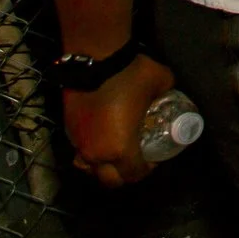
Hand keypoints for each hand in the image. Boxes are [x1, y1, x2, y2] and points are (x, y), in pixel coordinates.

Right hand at [63, 53, 174, 186]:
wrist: (95, 58)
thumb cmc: (131, 74)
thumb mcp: (162, 83)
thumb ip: (167, 95)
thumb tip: (171, 96)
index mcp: (120, 149)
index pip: (133, 174)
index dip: (147, 169)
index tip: (154, 157)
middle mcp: (96, 152)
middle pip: (109, 180)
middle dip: (124, 175)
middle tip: (136, 159)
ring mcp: (78, 142)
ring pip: (88, 167)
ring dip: (102, 166)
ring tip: (115, 151)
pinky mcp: (67, 129)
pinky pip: (79, 149)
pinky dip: (90, 149)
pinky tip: (101, 135)